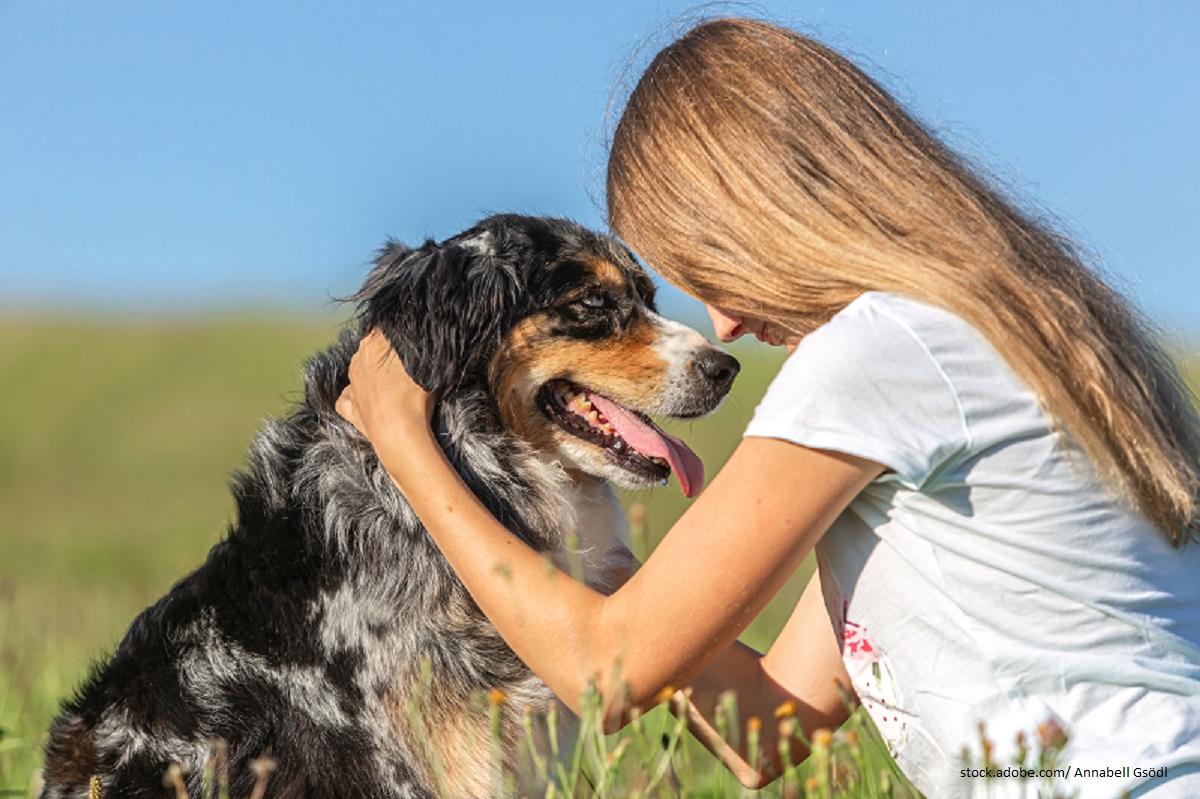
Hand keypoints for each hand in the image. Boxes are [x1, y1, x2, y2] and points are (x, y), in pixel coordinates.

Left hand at [336, 329, 436, 452]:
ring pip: (362, 371)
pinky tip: (374, 401)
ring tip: (398, 387)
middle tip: (409, 366)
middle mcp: (357, 359)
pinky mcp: (349, 408)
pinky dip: (358, 397)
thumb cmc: (415, 397)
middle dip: (388, 354)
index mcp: (373, 342)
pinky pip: (350, 397)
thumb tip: (421, 334)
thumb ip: (417, 346)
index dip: (399, 334)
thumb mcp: (424, 364)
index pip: (384, 327)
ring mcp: (352, 384)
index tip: (412, 343)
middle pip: (373, 349)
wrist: (400, 435)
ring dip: (376, 375)